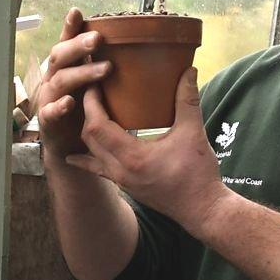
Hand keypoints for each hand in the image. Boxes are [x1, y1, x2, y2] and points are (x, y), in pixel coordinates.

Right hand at [36, 8, 112, 159]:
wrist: (70, 147)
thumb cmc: (85, 108)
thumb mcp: (97, 83)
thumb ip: (110, 65)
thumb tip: (141, 48)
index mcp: (67, 66)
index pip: (67, 42)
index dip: (70, 27)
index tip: (77, 12)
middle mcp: (55, 77)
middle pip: (61, 55)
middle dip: (79, 45)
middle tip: (98, 38)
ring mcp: (50, 98)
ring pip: (61, 79)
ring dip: (82, 73)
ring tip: (105, 68)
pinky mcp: (49, 121)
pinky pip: (51, 112)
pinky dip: (59, 106)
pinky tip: (70, 102)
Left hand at [64, 68, 231, 234]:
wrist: (202, 209)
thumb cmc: (198, 174)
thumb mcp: (193, 133)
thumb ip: (188, 100)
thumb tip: (189, 70)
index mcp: (132, 157)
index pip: (97, 126)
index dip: (91, 103)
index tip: (94, 84)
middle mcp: (120, 170)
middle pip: (88, 138)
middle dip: (86, 112)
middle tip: (92, 91)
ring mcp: (121, 180)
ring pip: (91, 154)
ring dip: (86, 132)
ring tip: (87, 112)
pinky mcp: (126, 186)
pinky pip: (98, 169)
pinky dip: (87, 157)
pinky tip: (76, 156)